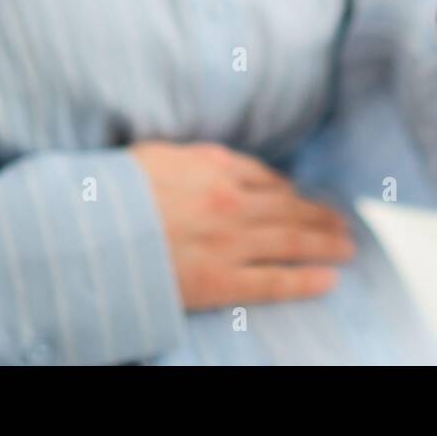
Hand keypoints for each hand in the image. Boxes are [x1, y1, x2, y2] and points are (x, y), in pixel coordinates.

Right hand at [129, 141, 353, 309]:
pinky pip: (273, 280)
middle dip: (319, 216)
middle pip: (289, 208)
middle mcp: (231, 201)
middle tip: (343, 222)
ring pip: (291, 240)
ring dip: (325, 242)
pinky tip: (329, 279)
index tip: (301, 198)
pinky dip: (305, 280)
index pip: (265, 178)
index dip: (288, 190)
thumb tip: (207, 164)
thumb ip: (188, 158)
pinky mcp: (220, 280)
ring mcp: (229, 241)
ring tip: (348, 247)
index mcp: (214, 166)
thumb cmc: (110, 192)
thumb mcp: (153, 155)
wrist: (88, 230)